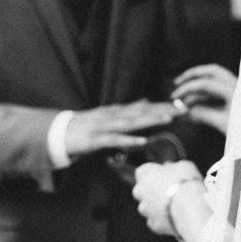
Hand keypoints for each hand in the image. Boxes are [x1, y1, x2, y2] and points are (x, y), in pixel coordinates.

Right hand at [64, 100, 181, 158]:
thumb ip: (127, 109)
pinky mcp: (96, 139)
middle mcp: (112, 115)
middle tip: (182, 109)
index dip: (162, 106)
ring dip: (149, 120)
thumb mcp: (107, 115)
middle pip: (141, 112)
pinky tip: (142, 141)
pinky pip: (115, 140)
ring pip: (130, 123)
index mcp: (116, 111)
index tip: (181, 105)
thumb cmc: (84, 127)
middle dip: (162, 110)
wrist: (58, 133)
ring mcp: (104, 127)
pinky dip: (129, 140)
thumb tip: (145, 100)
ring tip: (168, 118)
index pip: (144, 107)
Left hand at [132, 160, 203, 236]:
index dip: (155, 175)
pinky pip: (157, 221)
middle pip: (143, 191)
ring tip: (175, 206)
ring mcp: (145, 209)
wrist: (191, 207)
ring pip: (149, 208)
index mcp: (144, 173)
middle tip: (170, 193)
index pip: (143, 172)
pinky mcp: (153, 224)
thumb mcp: (183, 165)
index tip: (165, 177)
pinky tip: (176, 217)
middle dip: (153, 192)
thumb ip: (172, 167)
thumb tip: (169, 167)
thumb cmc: (186, 182)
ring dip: (158, 207)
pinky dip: (164, 220)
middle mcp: (139, 191)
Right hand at [172, 64, 236, 133]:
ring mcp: (238, 90)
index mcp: (235, 90)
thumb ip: (201, 114)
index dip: (188, 88)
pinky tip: (195, 104)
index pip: (206, 82)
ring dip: (199, 86)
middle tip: (178, 82)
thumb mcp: (221, 123)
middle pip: (212, 71)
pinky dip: (206, 95)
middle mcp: (237, 85)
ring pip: (215, 80)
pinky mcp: (238, 97)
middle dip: (193, 75)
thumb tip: (182, 112)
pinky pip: (219, 90)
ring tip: (184, 97)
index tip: (175, 97)